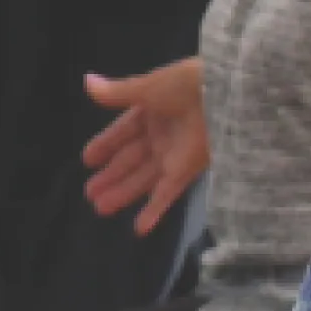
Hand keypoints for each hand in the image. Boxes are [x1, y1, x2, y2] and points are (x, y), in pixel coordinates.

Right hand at [80, 58, 208, 236]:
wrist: (223, 97)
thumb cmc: (185, 86)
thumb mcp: (147, 87)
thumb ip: (116, 93)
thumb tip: (87, 82)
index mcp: (151, 111)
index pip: (122, 132)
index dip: (106, 146)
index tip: (87, 160)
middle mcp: (160, 136)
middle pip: (130, 161)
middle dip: (111, 177)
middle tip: (90, 193)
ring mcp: (172, 156)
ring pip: (143, 180)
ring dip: (123, 194)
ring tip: (101, 209)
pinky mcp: (186, 172)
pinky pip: (166, 194)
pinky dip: (154, 211)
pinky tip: (139, 228)